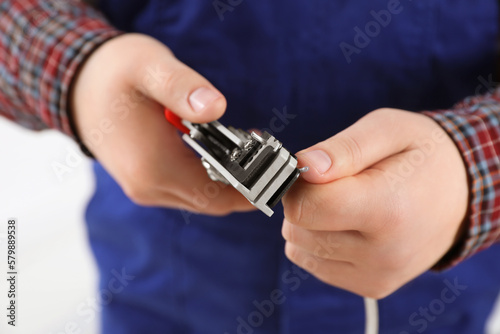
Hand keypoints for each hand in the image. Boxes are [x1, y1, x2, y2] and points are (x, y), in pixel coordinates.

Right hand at [70, 33, 254, 214]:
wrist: (80, 88)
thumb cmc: (115, 74)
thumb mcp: (148, 67)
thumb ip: (181, 86)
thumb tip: (216, 108)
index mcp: (153, 167)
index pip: (219, 195)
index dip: (253, 188)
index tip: (278, 170)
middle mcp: (150, 187)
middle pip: (215, 202)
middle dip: (246, 184)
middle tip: (269, 155)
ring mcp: (147, 189)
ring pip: (204, 199)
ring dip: (230, 182)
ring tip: (250, 149)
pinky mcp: (148, 183)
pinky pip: (190, 192)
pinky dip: (212, 179)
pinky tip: (223, 153)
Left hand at [281, 108, 468, 297]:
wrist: (461, 195)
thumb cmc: (421, 156)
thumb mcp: (387, 130)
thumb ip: (344, 148)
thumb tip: (305, 167)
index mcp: (387, 210)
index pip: (305, 207)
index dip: (298, 183)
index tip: (314, 170)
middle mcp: (383, 254)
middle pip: (298, 229)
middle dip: (305, 201)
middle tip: (337, 184)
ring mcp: (378, 275)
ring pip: (300, 249)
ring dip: (310, 223)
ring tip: (347, 204)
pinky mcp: (372, 286)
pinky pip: (314, 263)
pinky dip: (320, 242)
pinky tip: (350, 226)